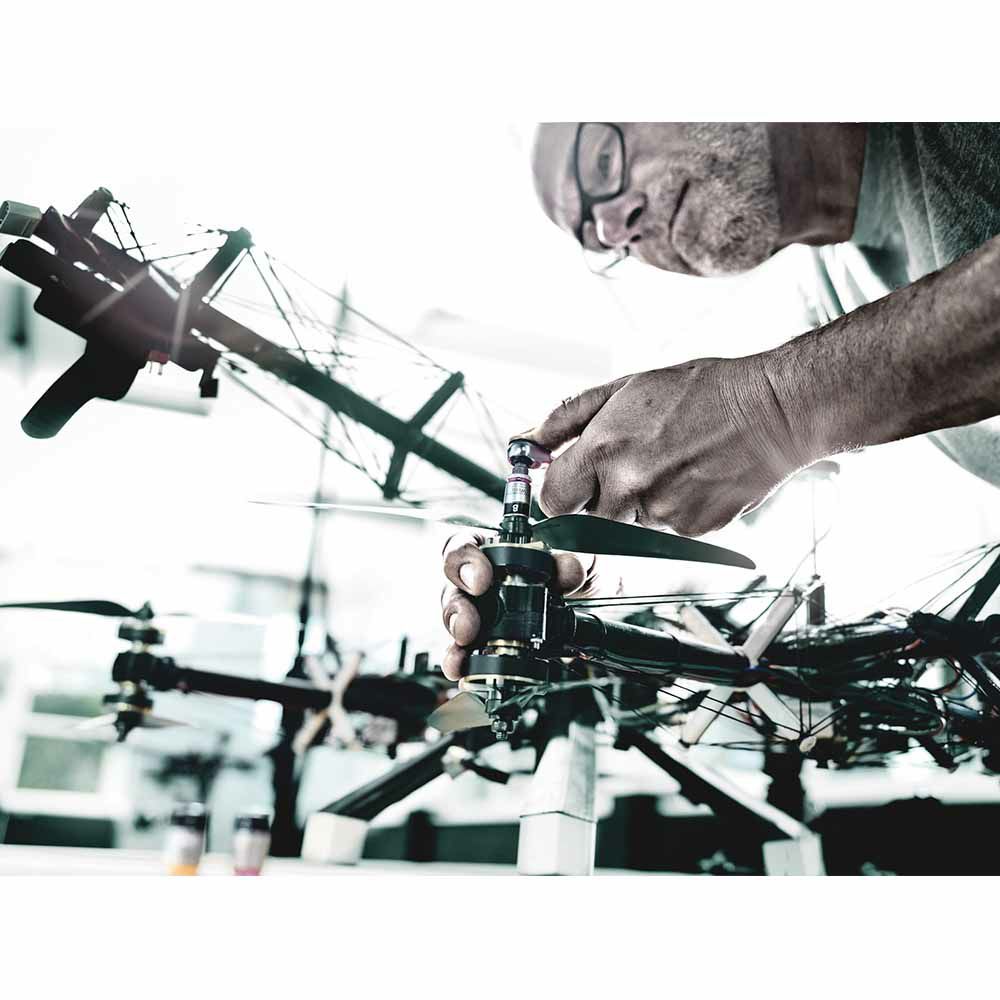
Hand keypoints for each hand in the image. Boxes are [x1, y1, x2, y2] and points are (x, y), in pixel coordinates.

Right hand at [439, 532, 595, 680]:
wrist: (601, 615)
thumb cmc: (582, 579)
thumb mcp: (584, 563)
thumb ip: (573, 562)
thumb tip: (564, 569)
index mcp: (500, 552)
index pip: (466, 545)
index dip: (465, 559)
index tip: (481, 578)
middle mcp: (485, 583)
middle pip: (453, 588)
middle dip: (456, 607)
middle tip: (468, 624)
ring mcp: (485, 616)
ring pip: (454, 621)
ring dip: (455, 638)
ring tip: (462, 651)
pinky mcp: (491, 646)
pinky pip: (466, 653)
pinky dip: (461, 662)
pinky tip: (461, 669)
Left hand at [528, 355, 809, 536]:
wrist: (769, 411)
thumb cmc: (699, 392)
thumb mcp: (625, 388)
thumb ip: (568, 418)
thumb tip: (528, 442)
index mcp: (603, 449)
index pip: (552, 500)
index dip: (559, 492)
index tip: (571, 483)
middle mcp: (627, 487)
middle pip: (587, 519)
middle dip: (599, 498)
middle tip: (632, 465)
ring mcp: (659, 513)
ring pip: (626, 526)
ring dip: (636, 505)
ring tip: (668, 466)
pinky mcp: (690, 531)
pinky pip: (662, 531)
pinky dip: (670, 511)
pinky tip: (692, 478)